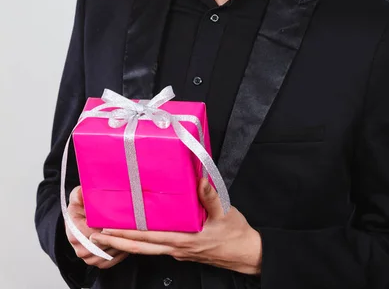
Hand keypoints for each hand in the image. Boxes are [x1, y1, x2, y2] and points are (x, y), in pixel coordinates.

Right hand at [65, 185, 128, 268]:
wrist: (76, 222)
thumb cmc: (79, 208)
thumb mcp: (77, 197)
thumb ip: (79, 194)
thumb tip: (83, 191)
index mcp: (75, 232)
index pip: (94, 232)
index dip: (108, 226)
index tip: (119, 219)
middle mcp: (81, 248)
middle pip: (104, 244)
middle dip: (117, 235)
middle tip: (131, 226)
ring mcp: (89, 258)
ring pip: (110, 253)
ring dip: (122, 244)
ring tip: (132, 232)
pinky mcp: (97, 262)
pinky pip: (112, 260)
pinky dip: (121, 252)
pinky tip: (128, 241)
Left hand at [89, 178, 261, 274]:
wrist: (246, 253)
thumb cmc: (234, 233)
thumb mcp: (225, 211)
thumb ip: (210, 196)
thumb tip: (199, 180)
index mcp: (183, 239)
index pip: (148, 238)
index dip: (126, 234)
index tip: (108, 228)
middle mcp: (176, 247)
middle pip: (141, 248)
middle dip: (117, 242)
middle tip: (96, 235)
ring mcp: (178, 250)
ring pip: (147, 249)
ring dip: (127, 243)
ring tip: (109, 235)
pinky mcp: (182, 249)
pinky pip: (158, 246)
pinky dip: (143, 242)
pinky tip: (138, 234)